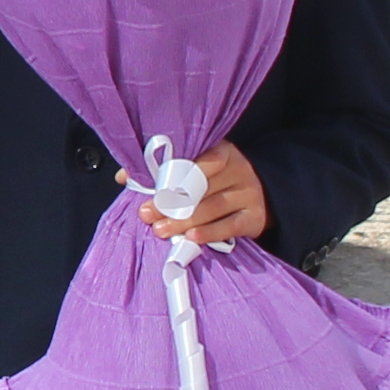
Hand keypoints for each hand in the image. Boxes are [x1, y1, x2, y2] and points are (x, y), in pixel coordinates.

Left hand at [137, 141, 269, 251]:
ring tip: (161, 230)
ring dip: (184, 220)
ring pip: (212, 207)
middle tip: (146, 214)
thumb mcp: (199, 168)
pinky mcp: (255, 217)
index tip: (148, 187)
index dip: (170, 173)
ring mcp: (249, 193)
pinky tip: (191, 238)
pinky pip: (230, 226)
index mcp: (222, 151)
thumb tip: (124, 176)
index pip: (196, 159)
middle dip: (170, 202)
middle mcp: (238, 169)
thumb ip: (164, 170)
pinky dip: (209, 233)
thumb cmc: (219, 181)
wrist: (264, 196)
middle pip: (200, 186)